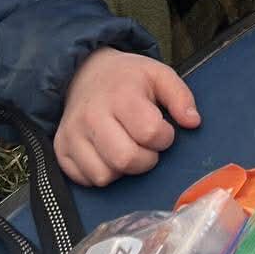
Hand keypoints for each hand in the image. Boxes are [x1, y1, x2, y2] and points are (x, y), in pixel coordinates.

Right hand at [54, 48, 200, 186]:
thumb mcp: (159, 75)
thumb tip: (193, 123)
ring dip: (123, 169)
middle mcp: (92, 116)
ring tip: (126, 148)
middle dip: (146, 160)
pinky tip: (108, 155)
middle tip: (146, 146)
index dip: (164, 137)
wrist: (84, 73)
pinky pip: (85, 180)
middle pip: (125, 159)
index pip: (149, 132)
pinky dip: (101, 173)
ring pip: (104, 175)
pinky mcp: (61, 150)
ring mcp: (72, 134)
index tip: (163, 130)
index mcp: (120, 95)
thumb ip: (181, 97)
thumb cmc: (127, 79)